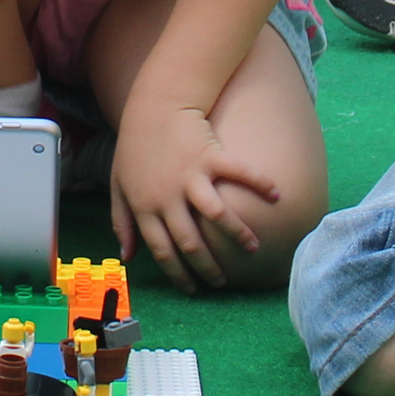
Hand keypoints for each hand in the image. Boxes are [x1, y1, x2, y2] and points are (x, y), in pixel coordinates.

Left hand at [108, 106, 281, 289]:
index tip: (192, 289)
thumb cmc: (135, 148)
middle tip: (222, 281)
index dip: (178, 274)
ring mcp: (192, 176)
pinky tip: (276, 196)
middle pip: (191, 241)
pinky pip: (239, 173)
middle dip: (208, 267)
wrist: (153, 106)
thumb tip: (127, 256)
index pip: (163, 250)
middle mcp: (169, 196)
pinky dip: (260, 183)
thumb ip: (121, 222)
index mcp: (145, 206)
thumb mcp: (118, 186)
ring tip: (253, 249)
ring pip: (217, 214)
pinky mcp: (212, 155)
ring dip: (237, 234)